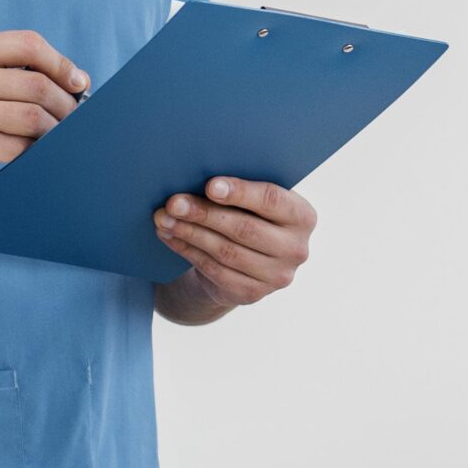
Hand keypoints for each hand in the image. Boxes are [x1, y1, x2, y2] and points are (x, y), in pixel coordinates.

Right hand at [0, 30, 85, 203]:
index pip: (27, 44)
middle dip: (66, 103)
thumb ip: (4, 71)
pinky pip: (23, 146)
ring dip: (55, 128)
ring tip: (55, 133)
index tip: (78, 80)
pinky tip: (33, 149)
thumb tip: (69, 78)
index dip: (61, 62)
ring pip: (35, 117)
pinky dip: (36, 149)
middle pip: (38, 85)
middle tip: (73, 114)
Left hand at [151, 178, 314, 307]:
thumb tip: (197, 174)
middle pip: (244, 228)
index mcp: (303, 216)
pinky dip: (187, 251)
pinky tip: (169, 236)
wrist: (248, 262)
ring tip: (164, 218)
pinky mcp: (253, 293)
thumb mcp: (256, 202)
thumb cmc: (250, 216)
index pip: (272, 200)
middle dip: (204, 214)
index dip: (240, 192)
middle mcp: (296, 248)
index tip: (210, 186)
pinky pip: (215, 270)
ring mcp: (277, 276)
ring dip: (189, 233)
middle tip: (173, 202)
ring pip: (225, 251)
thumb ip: (241, 190)